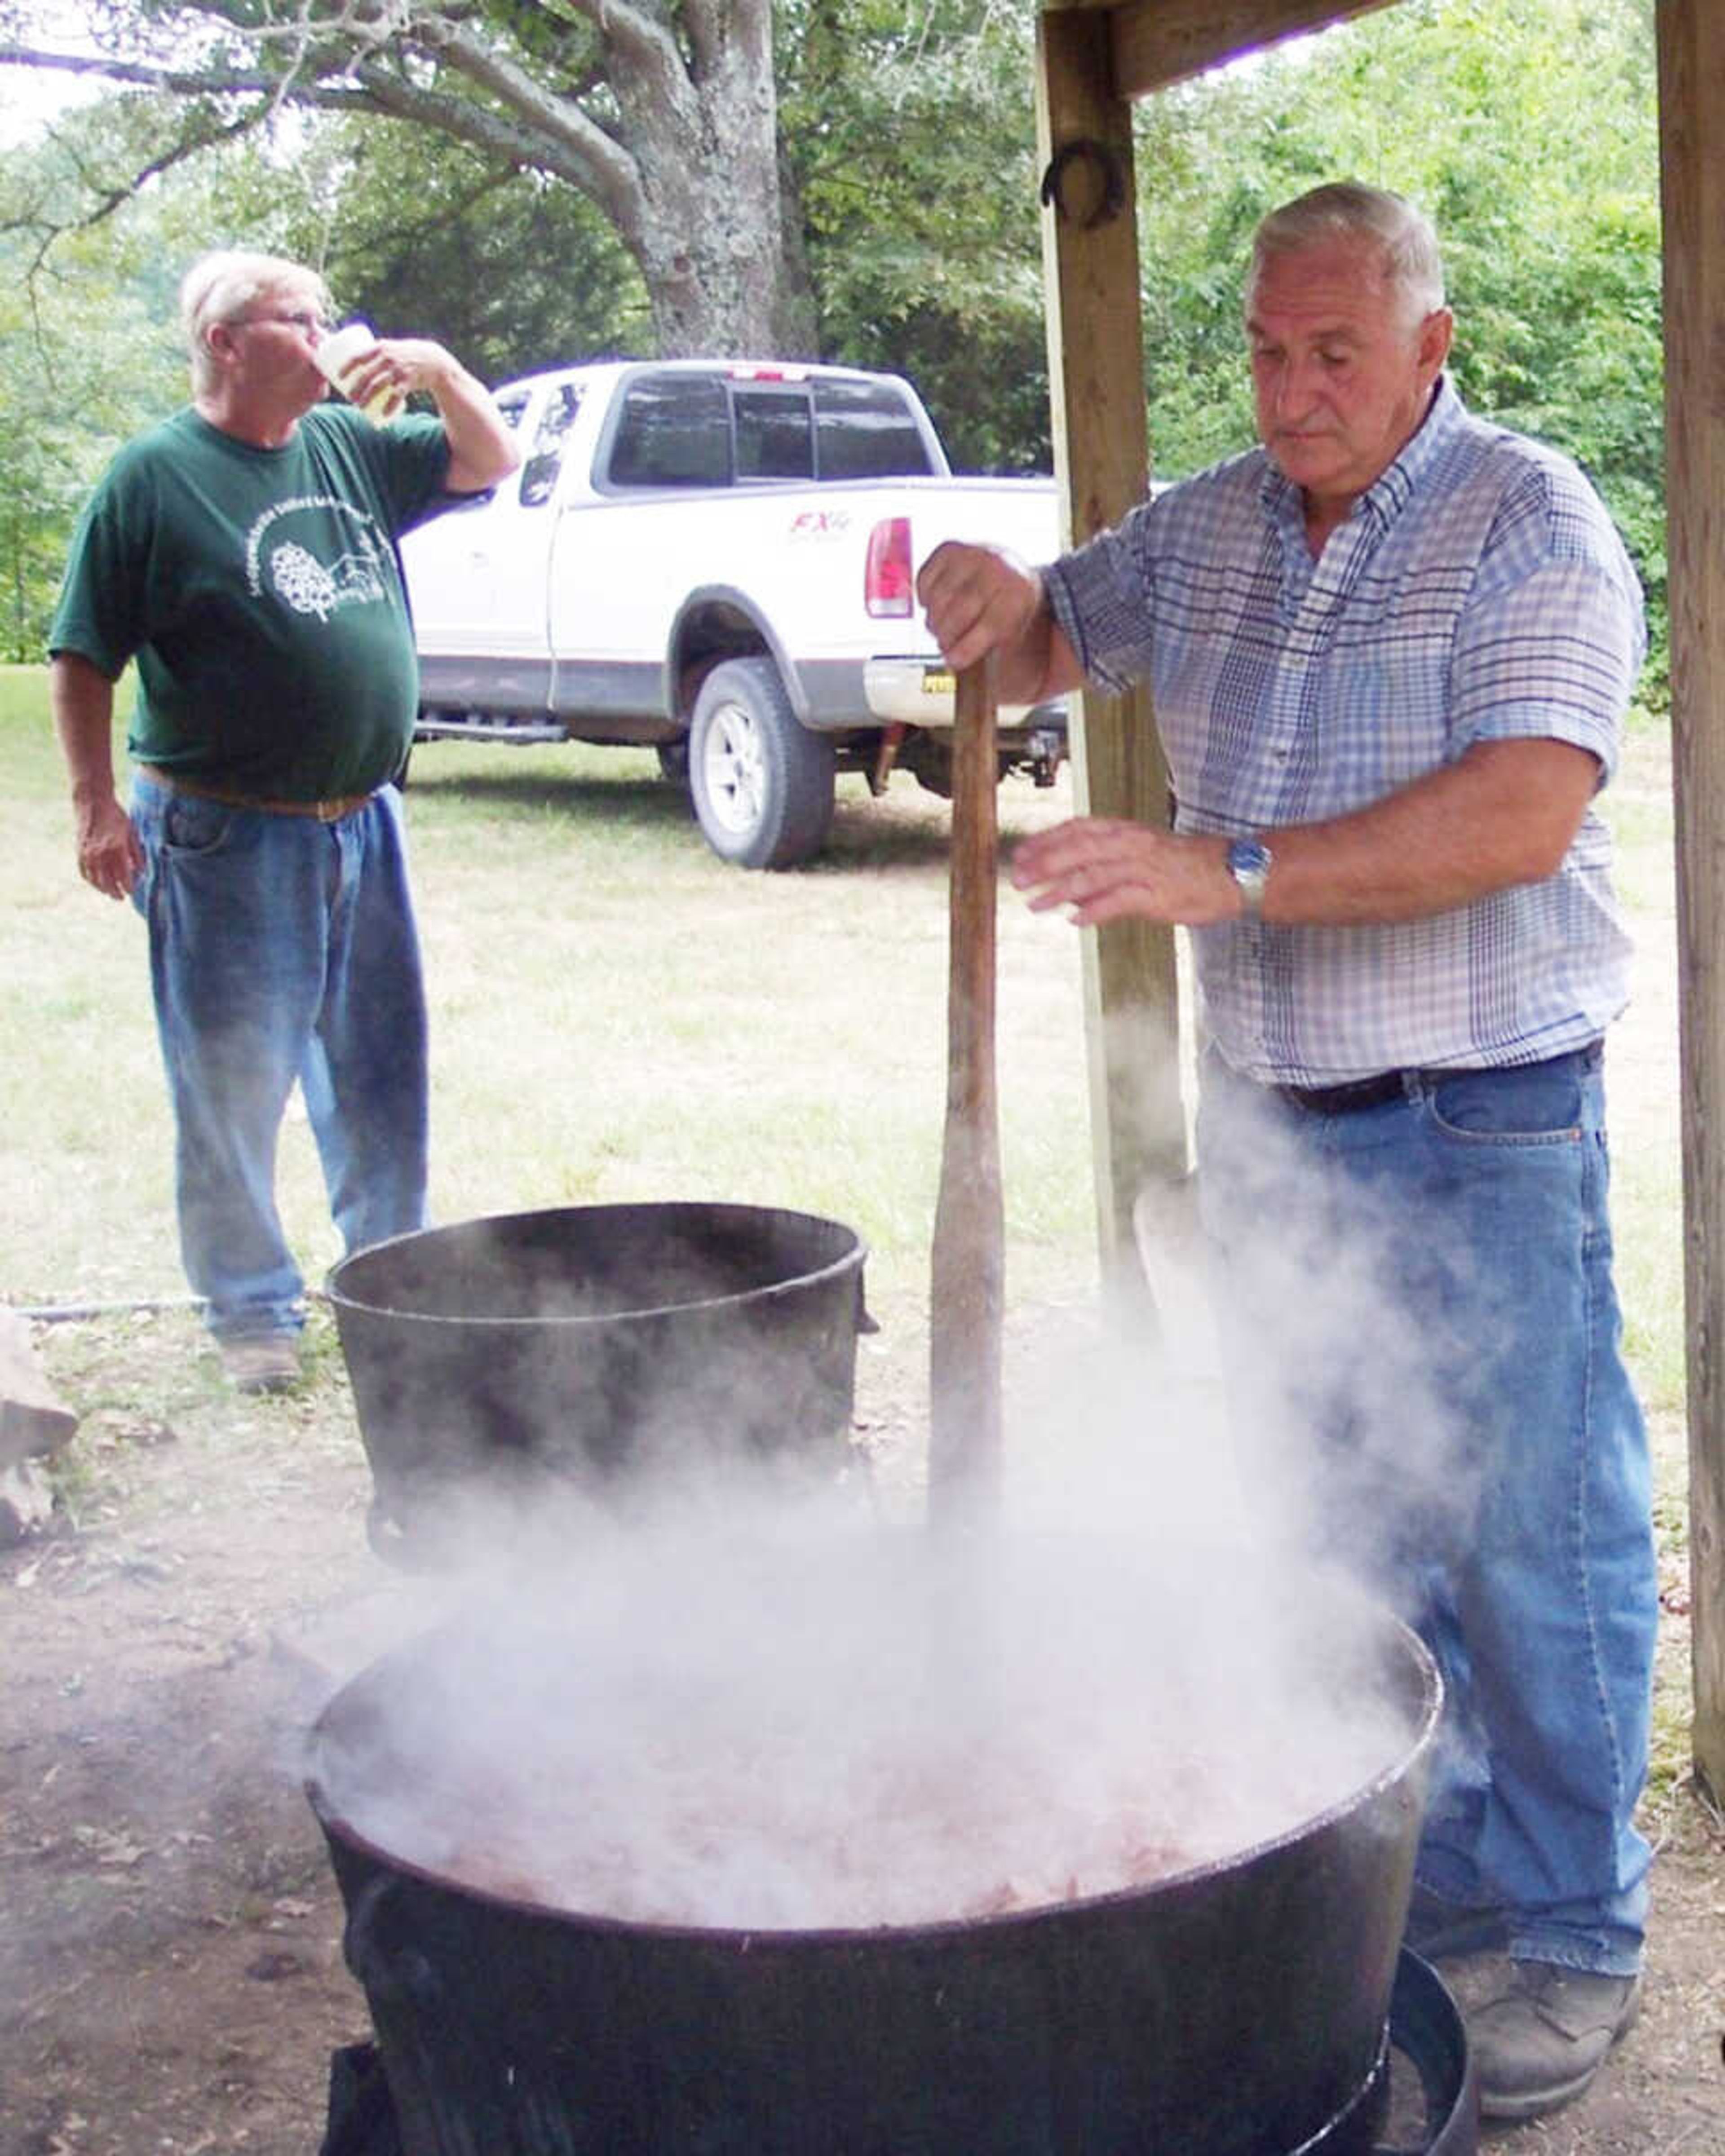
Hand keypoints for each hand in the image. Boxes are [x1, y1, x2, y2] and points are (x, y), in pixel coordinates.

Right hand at [76, 793, 143, 901]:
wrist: (93, 802)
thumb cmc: (115, 816)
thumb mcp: (132, 832)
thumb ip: (137, 853)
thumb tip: (141, 871)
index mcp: (116, 848)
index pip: (123, 876)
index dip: (128, 886)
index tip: (132, 890)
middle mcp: (100, 853)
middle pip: (108, 882)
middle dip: (115, 892)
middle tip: (121, 897)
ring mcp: (87, 853)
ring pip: (94, 879)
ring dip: (102, 888)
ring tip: (110, 892)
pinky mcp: (79, 851)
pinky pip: (84, 872)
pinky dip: (90, 880)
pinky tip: (96, 882)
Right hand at [917, 542, 1046, 675]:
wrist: (1015, 579)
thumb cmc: (1010, 620)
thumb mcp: (1015, 641)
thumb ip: (993, 657)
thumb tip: (958, 671)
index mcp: (1020, 594)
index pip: (990, 623)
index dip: (968, 647)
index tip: (954, 661)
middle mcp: (998, 567)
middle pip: (957, 611)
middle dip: (947, 635)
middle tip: (947, 645)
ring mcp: (973, 553)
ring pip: (938, 598)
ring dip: (935, 619)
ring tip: (944, 627)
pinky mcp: (951, 548)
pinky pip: (924, 580)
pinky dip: (926, 597)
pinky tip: (939, 603)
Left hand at [1012, 816, 1235, 927]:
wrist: (1232, 872)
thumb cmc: (1185, 864)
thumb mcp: (1143, 851)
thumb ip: (1108, 862)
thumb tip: (1073, 888)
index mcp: (1126, 830)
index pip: (1078, 829)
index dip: (1046, 840)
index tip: (1021, 852)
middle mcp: (1131, 845)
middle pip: (1078, 850)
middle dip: (1044, 865)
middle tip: (1018, 880)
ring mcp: (1144, 868)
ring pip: (1092, 876)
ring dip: (1059, 892)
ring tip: (1036, 904)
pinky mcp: (1157, 894)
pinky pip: (1119, 901)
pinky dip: (1095, 911)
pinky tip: (1075, 921)